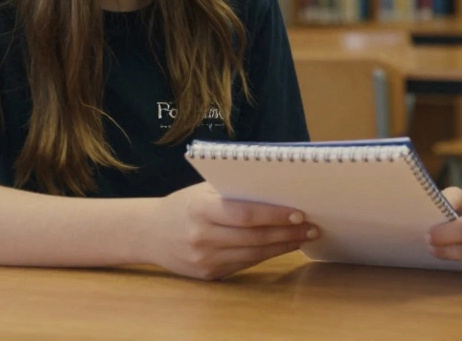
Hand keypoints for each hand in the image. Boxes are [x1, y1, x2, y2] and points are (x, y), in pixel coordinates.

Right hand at [149, 182, 318, 280]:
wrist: (149, 233)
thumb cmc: (184, 204)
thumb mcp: (203, 190)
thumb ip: (234, 189)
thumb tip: (278, 187)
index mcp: (199, 209)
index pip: (244, 214)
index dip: (273, 215)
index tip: (299, 213)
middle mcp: (201, 237)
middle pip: (253, 237)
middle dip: (286, 232)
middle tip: (312, 226)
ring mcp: (204, 259)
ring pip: (253, 254)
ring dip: (282, 246)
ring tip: (304, 237)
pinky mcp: (209, 275)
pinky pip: (244, 264)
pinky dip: (266, 255)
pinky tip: (282, 246)